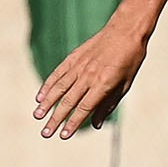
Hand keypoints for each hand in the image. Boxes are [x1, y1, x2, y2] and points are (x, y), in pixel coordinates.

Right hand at [33, 23, 146, 138]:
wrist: (125, 31)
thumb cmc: (129, 60)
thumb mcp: (125, 85)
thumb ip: (108, 105)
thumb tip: (96, 125)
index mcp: (104, 84)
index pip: (84, 108)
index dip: (73, 123)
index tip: (63, 135)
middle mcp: (89, 76)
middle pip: (68, 102)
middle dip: (55, 119)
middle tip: (46, 133)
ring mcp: (79, 66)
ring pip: (59, 88)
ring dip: (47, 103)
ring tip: (37, 116)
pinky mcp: (73, 57)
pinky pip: (57, 73)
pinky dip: (48, 85)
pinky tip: (40, 96)